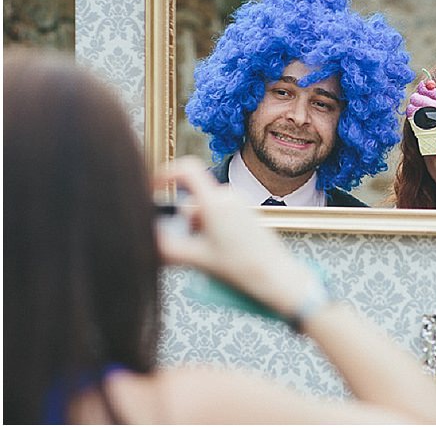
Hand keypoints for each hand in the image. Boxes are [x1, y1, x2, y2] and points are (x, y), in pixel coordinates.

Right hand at [154, 157, 315, 320]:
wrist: (277, 276)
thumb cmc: (242, 267)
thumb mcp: (198, 260)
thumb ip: (167, 249)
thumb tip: (148, 241)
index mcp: (215, 202)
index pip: (187, 169)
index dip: (166, 173)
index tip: (152, 188)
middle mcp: (227, 196)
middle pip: (192, 200)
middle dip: (183, 224)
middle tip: (186, 251)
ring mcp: (238, 203)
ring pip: (204, 211)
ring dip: (197, 230)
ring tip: (208, 257)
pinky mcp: (245, 213)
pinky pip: (218, 215)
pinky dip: (210, 230)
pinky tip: (220, 253)